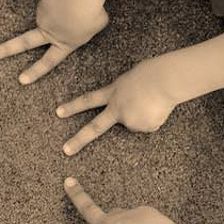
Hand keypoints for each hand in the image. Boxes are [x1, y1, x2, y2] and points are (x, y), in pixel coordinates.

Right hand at [0, 0, 106, 83]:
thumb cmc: (93, 13)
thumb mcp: (96, 26)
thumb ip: (85, 27)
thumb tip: (78, 21)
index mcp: (65, 44)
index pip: (49, 62)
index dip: (35, 71)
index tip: (21, 80)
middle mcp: (50, 34)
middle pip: (23, 43)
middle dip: (6, 49)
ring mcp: (43, 19)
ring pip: (52, 13)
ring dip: (63, 8)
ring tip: (78, 4)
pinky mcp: (42, 5)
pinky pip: (54, 1)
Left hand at [56, 59, 176, 154]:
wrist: (165, 80)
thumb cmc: (152, 73)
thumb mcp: (131, 80)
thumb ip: (124, 95)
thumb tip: (130, 110)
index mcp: (113, 93)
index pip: (88, 100)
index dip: (73, 107)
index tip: (58, 112)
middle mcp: (117, 109)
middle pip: (95, 128)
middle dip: (79, 140)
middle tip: (66, 150)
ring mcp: (129, 120)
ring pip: (136, 123)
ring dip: (145, 115)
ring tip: (153, 101)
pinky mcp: (143, 127)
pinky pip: (149, 125)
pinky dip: (155, 118)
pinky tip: (159, 108)